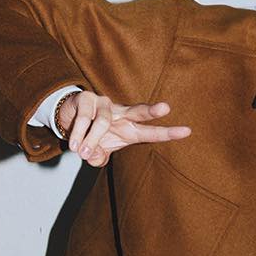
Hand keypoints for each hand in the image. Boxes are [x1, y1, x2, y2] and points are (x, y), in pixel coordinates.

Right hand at [62, 90, 190, 166]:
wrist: (68, 119)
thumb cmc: (92, 136)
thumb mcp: (98, 151)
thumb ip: (98, 157)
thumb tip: (92, 157)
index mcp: (130, 129)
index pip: (151, 132)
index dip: (168, 133)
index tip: (187, 131)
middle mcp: (121, 113)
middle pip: (139, 111)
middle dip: (152, 110)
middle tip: (166, 107)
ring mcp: (105, 104)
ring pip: (102, 123)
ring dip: (90, 140)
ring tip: (80, 152)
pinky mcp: (87, 98)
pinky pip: (85, 119)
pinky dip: (78, 134)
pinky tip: (73, 145)